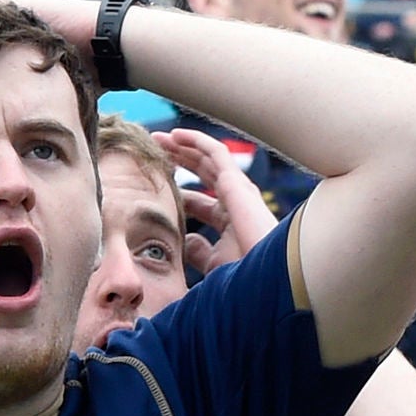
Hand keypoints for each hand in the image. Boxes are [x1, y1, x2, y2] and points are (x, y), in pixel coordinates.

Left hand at [156, 129, 271, 271]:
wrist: (264, 280)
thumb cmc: (244, 279)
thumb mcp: (213, 263)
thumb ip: (198, 251)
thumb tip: (185, 241)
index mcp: (229, 223)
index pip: (198, 202)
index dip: (177, 194)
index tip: (152, 190)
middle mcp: (235, 203)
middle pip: (203, 175)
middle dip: (178, 162)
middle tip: (153, 153)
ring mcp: (238, 191)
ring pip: (208, 159)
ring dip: (183, 147)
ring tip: (158, 139)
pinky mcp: (237, 182)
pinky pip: (216, 153)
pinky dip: (196, 141)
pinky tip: (175, 135)